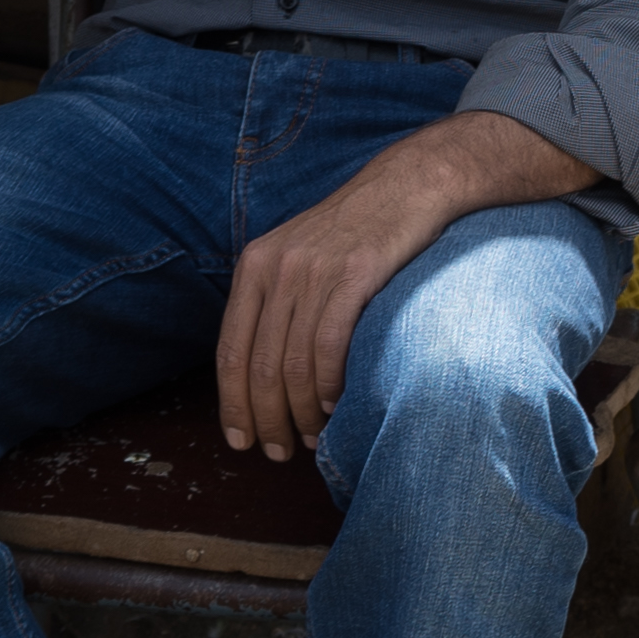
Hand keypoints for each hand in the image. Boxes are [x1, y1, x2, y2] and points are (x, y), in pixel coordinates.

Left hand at [215, 112, 592, 458]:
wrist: (409, 185)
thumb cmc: (355, 231)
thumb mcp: (297, 256)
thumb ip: (275, 304)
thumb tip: (261, 376)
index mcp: (254, 266)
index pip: (230, 351)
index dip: (231, 404)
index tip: (240, 442)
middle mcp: (277, 268)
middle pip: (259, 366)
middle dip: (265, 419)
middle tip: (279, 452)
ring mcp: (315, 270)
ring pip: (293, 364)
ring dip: (301, 412)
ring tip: (313, 436)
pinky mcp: (354, 274)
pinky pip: (329, 346)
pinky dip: (329, 385)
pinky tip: (337, 404)